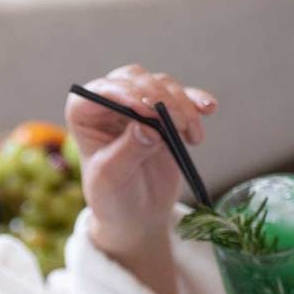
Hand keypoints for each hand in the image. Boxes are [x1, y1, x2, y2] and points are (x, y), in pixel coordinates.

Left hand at [64, 64, 217, 253]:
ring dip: (181, 104)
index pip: (99, 91)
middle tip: (174, 121)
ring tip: (190, 134)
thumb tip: (148, 127)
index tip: (144, 110)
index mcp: (84, 114)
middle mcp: (110, 103)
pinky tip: (208, 110)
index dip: (122, 93)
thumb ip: (127, 151)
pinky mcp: (165, 113)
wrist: (138, 214)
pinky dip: (196, 101)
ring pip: (161, 85)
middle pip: (134, 78)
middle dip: (156, 96)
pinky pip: (183, 97)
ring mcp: (139, 105)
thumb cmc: (112, 197)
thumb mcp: (111, 178)